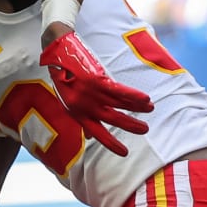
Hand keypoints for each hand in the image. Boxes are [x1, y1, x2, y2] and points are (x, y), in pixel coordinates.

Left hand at [39, 31, 153, 157]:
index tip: (124, 153)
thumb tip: (90, 136)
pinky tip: (145, 99)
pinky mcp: (96, 79)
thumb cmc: (63, 78)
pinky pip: (118, 90)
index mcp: (76, 113)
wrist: (56, 53)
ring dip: (137, 107)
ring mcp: (90, 92)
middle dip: (130, 125)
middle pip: (111, 119)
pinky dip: (133, 95)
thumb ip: (80, 117)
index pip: (97, 133)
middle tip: (145, 129)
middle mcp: (84, 105)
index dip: (111, 144)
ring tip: (150, 109)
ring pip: (119, 104)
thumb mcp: (66, 101)